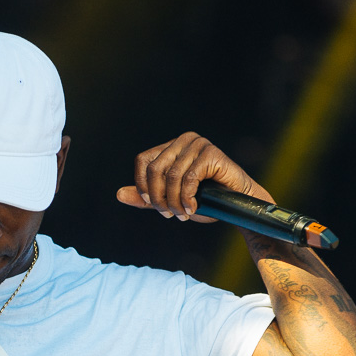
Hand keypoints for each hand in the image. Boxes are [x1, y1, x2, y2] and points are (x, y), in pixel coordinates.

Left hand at [116, 131, 271, 221]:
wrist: (237, 205)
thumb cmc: (206, 201)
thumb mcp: (169, 200)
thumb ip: (146, 198)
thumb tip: (118, 194)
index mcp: (170, 147)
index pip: (143, 161)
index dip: (143, 186)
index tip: (155, 206)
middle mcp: (183, 141)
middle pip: (154, 170)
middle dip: (159, 198)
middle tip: (169, 214)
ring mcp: (198, 144)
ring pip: (171, 176)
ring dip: (174, 201)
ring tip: (183, 214)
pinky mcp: (212, 153)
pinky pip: (189, 178)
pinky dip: (187, 197)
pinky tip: (193, 208)